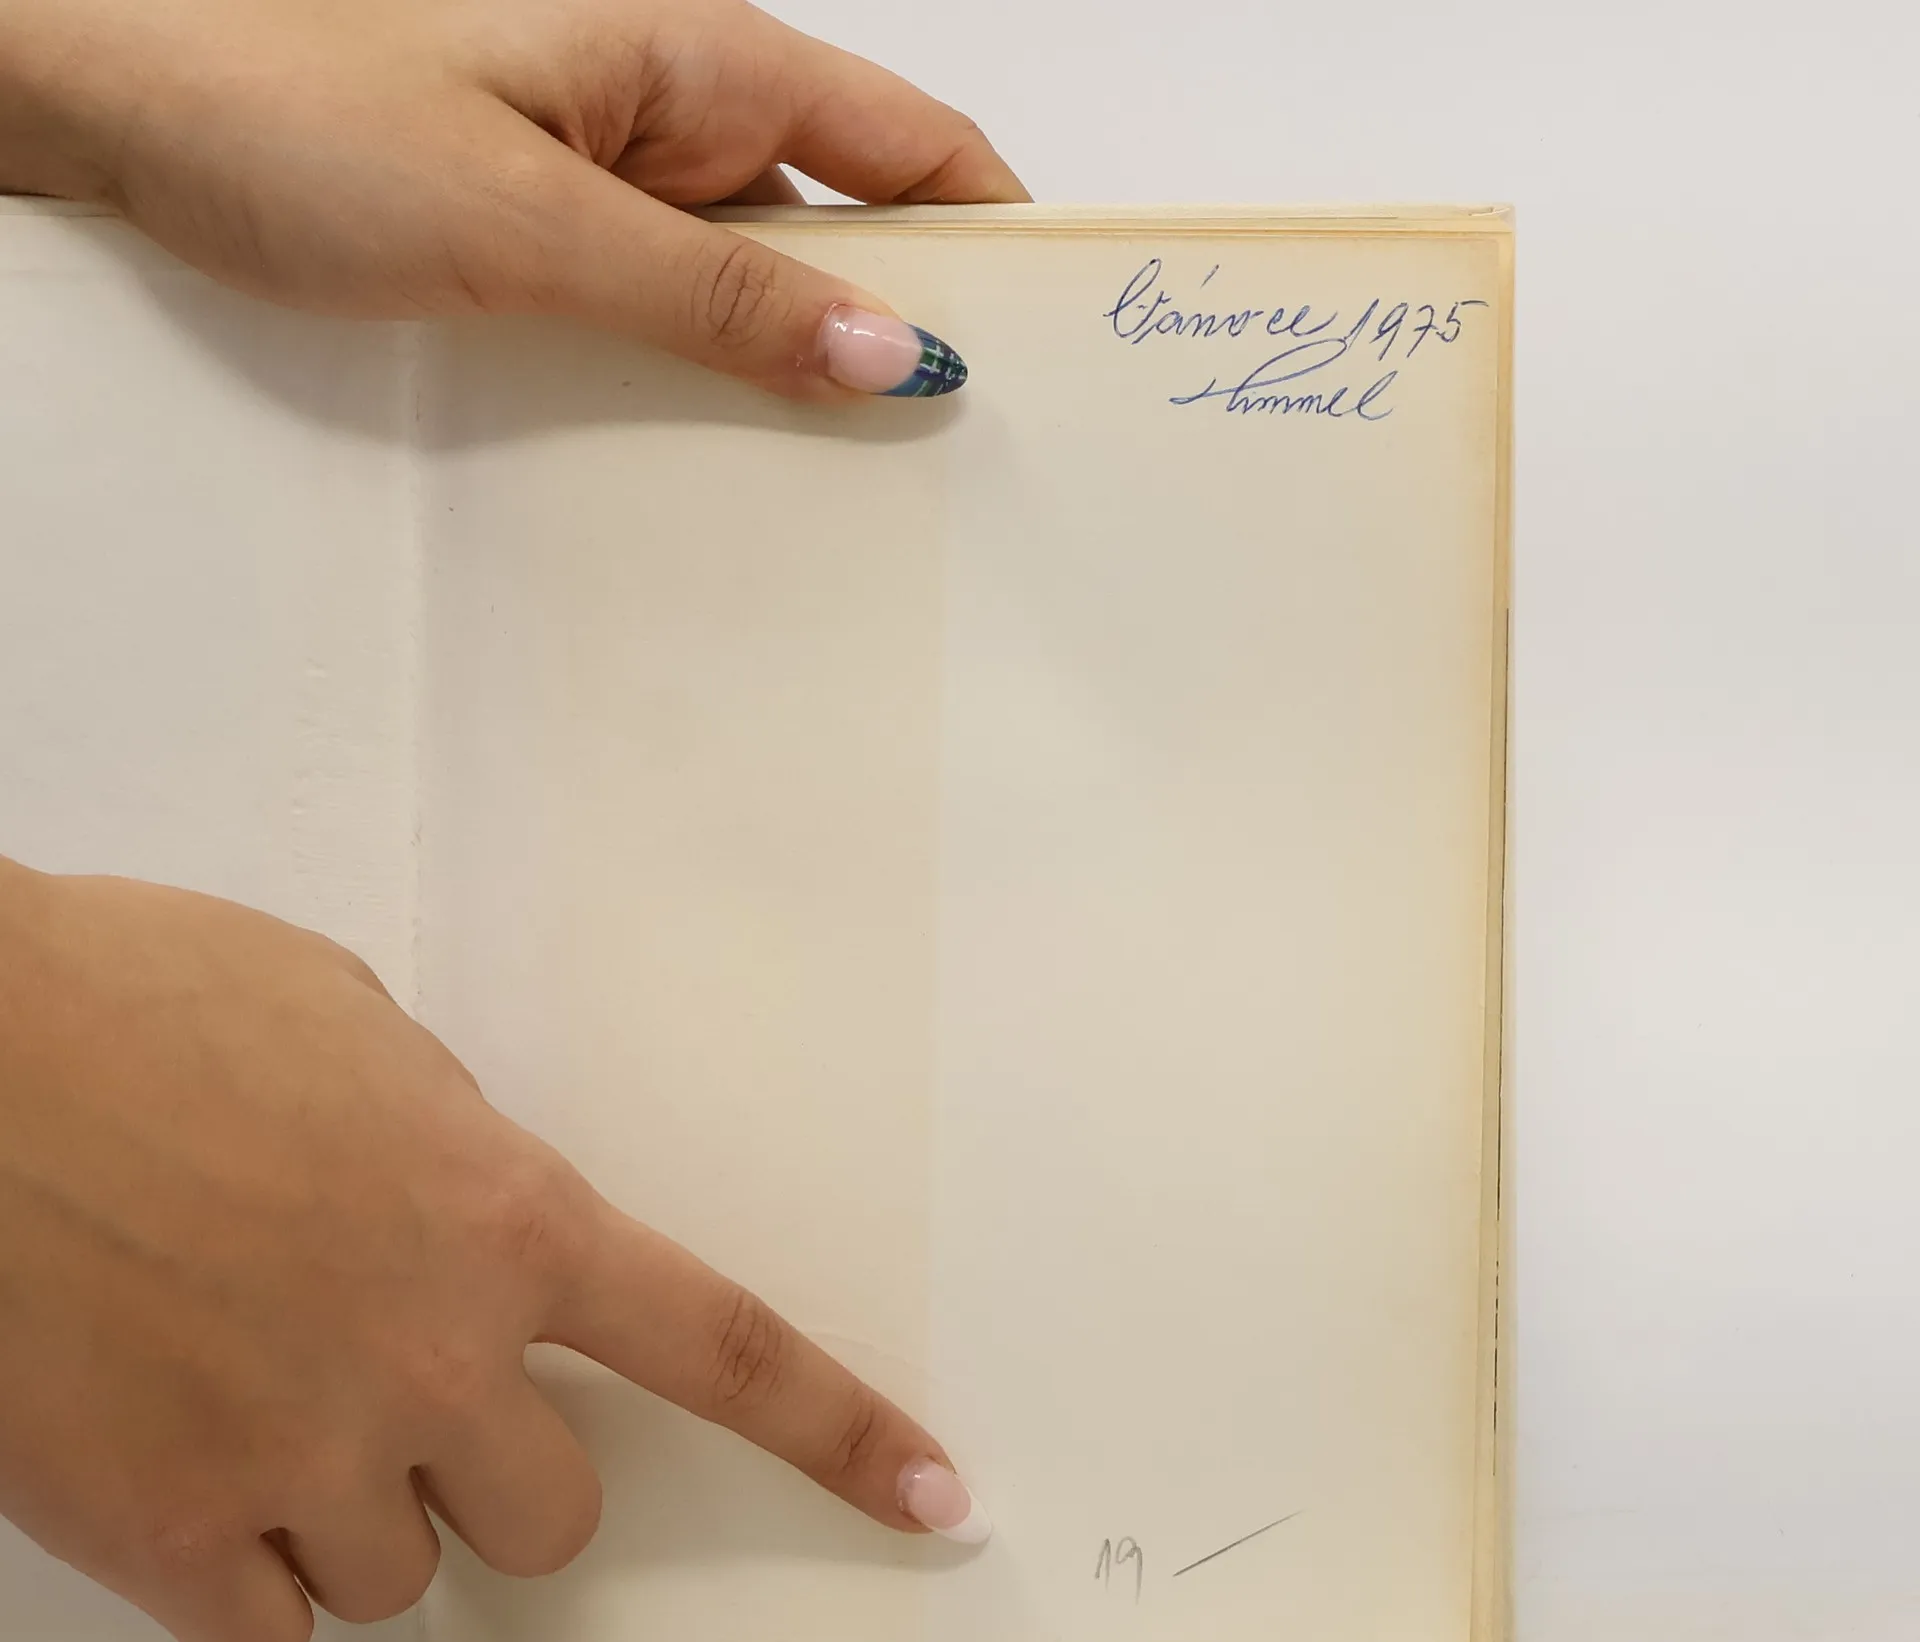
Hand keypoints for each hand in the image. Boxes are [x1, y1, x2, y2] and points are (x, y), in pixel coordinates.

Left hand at [0, 0, 1025, 396]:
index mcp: (699, 64)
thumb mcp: (525, 219)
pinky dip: (704, 390)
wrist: (94, 88)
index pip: (913, 145)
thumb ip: (713, 294)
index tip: (1057, 351)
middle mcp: (670, 118)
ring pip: (756, 289)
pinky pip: (664, 320)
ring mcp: (606, 185)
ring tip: (848, 507)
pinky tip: (715, 477)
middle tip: (956, 477)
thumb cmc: (282, 103)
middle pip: (849, 227)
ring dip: (801, 381)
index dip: (1003, 236)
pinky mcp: (544, 245)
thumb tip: (896, 351)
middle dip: (912, 336)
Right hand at [0, 860, 984, 1641]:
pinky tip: (192, 1480)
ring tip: (254, 1400)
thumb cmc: (137, 1003)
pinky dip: (249, 1576)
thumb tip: (470, 1208)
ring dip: (358, 1513)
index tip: (932, 1494)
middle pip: (556, 1516)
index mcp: (503, 1215)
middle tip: (406, 1398)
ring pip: (405, 1576)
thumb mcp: (355, 1035)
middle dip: (500, 1474)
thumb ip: (453, 1143)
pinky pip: (274, 1629)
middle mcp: (431, 1353)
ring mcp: (302, 1452)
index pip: (722, 1346)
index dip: (841, 1432)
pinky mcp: (166, 1528)